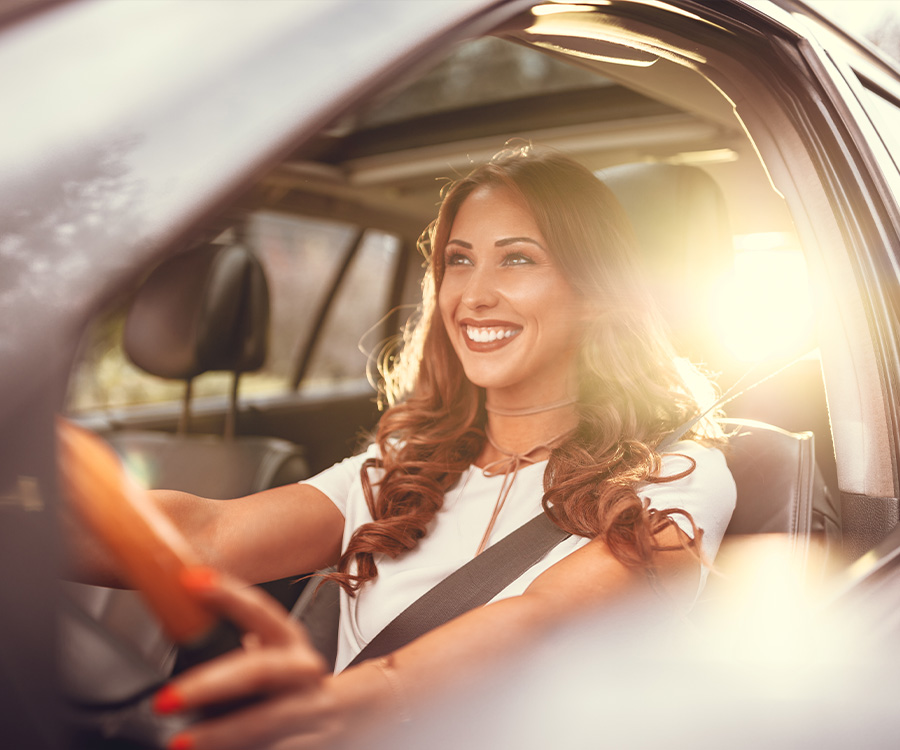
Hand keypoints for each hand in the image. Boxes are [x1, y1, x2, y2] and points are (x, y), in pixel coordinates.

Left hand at [153, 568, 341, 749]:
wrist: (349, 715)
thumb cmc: (293, 683)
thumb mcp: (272, 655)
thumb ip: (236, 646)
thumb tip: (177, 624)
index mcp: (291, 641)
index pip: (261, 611)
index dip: (229, 595)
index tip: (192, 582)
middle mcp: (303, 671)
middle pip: (258, 672)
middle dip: (209, 686)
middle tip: (166, 699)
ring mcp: (310, 711)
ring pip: (266, 722)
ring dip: (222, 734)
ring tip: (182, 742)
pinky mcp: (311, 745)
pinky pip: (273, 748)